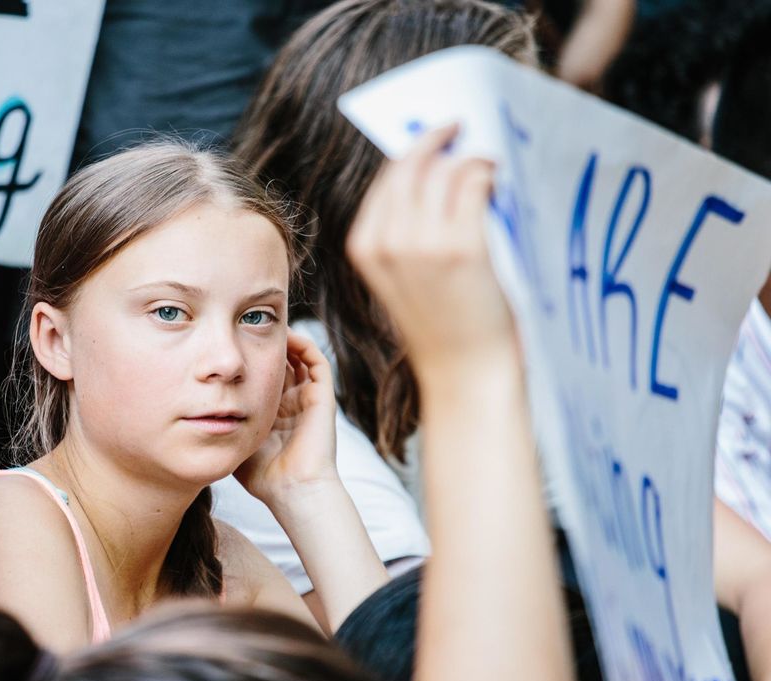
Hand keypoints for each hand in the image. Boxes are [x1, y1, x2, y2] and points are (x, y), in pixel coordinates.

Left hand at [235, 332, 337, 505]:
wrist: (292, 489)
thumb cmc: (261, 474)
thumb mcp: (232, 440)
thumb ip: (218, 423)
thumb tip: (189, 407)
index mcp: (272, 413)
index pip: (260, 376)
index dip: (247, 359)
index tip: (228, 344)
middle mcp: (291, 403)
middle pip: (279, 362)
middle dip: (264, 344)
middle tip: (244, 324)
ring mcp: (307, 399)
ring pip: (298, 358)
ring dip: (284, 340)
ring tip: (265, 324)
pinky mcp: (322, 397)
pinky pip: (316, 361)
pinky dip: (303, 344)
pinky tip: (285, 335)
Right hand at [345, 124, 515, 389]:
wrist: (465, 373)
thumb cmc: (442, 326)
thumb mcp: (404, 276)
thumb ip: (407, 231)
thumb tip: (438, 173)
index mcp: (364, 247)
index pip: (387, 180)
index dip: (413, 153)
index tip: (436, 137)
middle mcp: (388, 242)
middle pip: (411, 166)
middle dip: (436, 140)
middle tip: (460, 128)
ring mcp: (423, 244)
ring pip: (444, 171)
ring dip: (469, 158)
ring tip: (488, 163)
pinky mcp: (462, 248)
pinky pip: (473, 184)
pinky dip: (486, 173)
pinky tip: (496, 178)